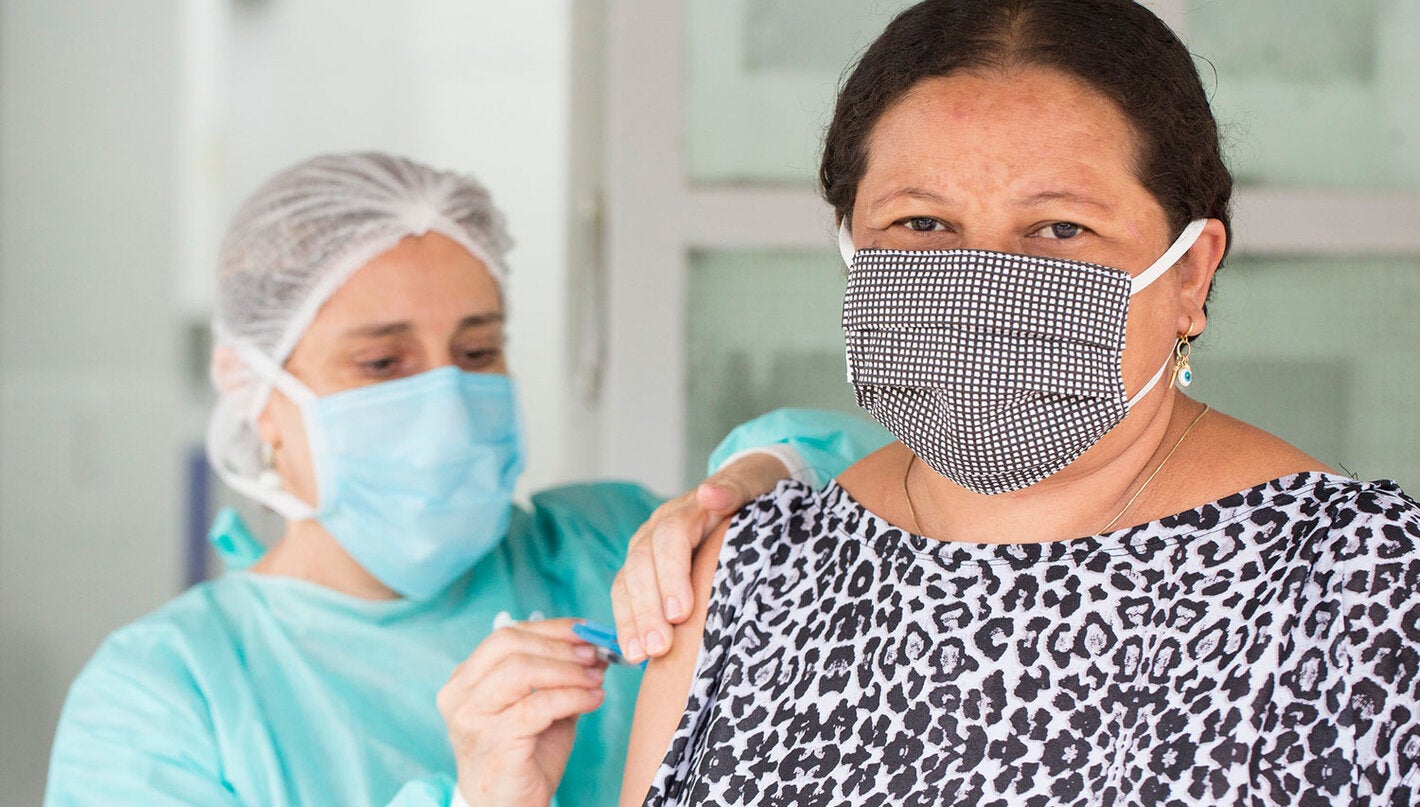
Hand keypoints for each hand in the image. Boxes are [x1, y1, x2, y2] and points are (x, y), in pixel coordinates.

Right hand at [438, 618, 606, 806]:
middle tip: (594, 654)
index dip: (550, 628)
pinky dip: (572, 697)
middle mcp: (460, 694)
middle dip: (559, 645)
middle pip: (510, 645)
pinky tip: (593, 700)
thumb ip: (558, 676)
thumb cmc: (524, 756)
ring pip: (521, 671)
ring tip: (595, 679)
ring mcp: (472, 717)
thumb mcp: (540, 706)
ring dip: (567, 671)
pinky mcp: (493, 740)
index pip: (506, 635)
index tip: (585, 629)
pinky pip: (538, 706)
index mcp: (466, 679)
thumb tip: (593, 647)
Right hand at [611, 451, 788, 663]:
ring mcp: (646, 550)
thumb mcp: (751, 486)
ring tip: (643, 655)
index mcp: (685, 510)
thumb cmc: (752, 496)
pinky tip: (633, 653)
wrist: (745, 491)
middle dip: (648, 608)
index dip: (672, 575)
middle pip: (642, 564)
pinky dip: (628, 624)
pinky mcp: (644, 572)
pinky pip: (626, 596)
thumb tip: (710, 494)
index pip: (669, 539)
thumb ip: (733, 490)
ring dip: (633, 620)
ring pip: (628, 582)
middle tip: (659, 646)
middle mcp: (657, 529)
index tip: (680, 612)